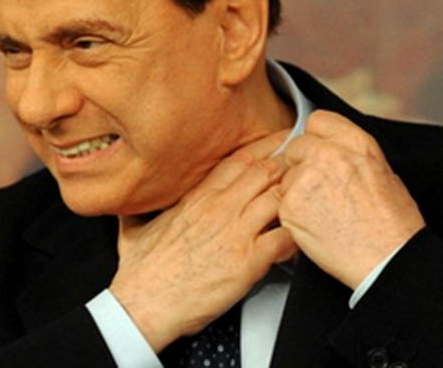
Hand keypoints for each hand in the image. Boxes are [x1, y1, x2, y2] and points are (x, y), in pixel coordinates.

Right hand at [110, 131, 296, 351]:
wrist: (145, 303)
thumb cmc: (142, 272)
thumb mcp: (133, 228)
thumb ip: (138, 209)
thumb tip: (133, 200)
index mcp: (195, 199)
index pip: (238, 161)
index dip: (264, 147)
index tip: (278, 140)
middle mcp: (218, 209)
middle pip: (265, 173)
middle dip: (289, 163)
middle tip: (305, 160)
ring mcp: (234, 233)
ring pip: (278, 198)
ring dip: (296, 195)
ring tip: (309, 195)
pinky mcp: (247, 261)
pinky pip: (285, 237)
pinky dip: (297, 234)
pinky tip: (302, 237)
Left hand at [278, 110, 424, 288]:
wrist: (386, 259)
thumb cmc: (390, 223)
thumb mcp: (383, 173)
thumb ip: (351, 154)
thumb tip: (331, 148)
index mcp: (355, 143)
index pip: (317, 121)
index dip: (315, 138)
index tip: (316, 151)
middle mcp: (327, 155)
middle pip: (295, 147)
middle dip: (301, 165)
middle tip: (319, 189)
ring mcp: (304, 178)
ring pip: (285, 176)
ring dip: (295, 190)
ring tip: (322, 212)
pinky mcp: (289, 204)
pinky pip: (280, 201)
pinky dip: (291, 213)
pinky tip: (313, 224)